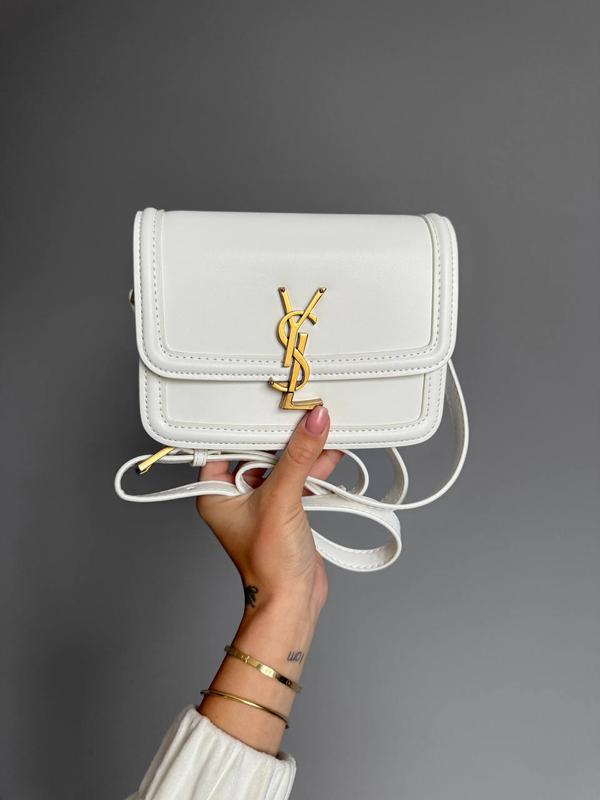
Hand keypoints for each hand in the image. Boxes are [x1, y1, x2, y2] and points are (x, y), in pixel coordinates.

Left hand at [196, 405, 340, 615]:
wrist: (293, 600)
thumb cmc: (269, 564)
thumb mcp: (281, 499)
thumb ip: (299, 457)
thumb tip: (313, 422)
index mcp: (215, 492)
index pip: (226, 444)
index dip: (246, 424)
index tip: (267, 403)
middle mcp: (234, 495)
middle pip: (257, 450)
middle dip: (281, 435)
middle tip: (300, 412)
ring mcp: (261, 502)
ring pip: (281, 463)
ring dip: (302, 451)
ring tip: (322, 430)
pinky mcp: (284, 509)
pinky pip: (297, 478)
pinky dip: (313, 467)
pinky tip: (330, 453)